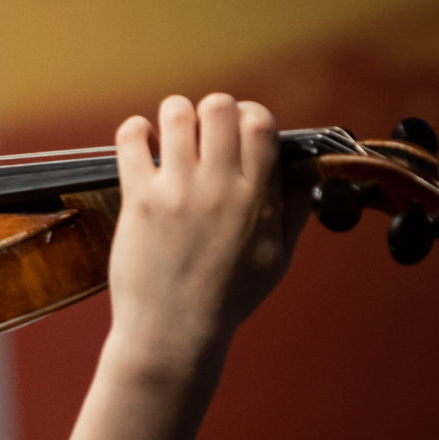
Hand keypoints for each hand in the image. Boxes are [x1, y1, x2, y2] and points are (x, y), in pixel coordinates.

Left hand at [107, 94, 308, 369]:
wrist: (175, 332)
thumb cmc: (227, 298)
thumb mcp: (277, 258)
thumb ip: (293, 210)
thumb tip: (305, 172)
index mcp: (257, 199)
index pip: (261, 124)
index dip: (250, 114)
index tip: (241, 126)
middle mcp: (219, 188)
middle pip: (220, 107)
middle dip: (213, 109)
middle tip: (205, 130)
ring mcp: (177, 191)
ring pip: (176, 114)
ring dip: (175, 116)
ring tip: (173, 135)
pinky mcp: (139, 199)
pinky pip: (133, 140)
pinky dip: (136, 131)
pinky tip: (142, 141)